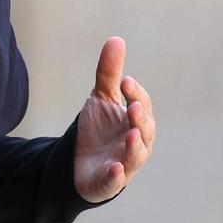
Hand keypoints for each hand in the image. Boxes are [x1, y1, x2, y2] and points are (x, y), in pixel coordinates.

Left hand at [74, 37, 155, 202]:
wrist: (77, 162)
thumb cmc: (98, 129)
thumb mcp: (101, 98)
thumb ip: (109, 73)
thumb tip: (116, 39)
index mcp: (136, 122)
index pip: (142, 106)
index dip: (136, 95)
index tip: (125, 81)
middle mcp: (136, 144)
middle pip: (145, 131)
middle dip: (141, 119)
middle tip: (133, 107)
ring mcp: (123, 165)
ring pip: (135, 157)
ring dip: (135, 146)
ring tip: (130, 134)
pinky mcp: (107, 183)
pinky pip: (114, 182)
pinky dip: (116, 176)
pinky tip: (114, 169)